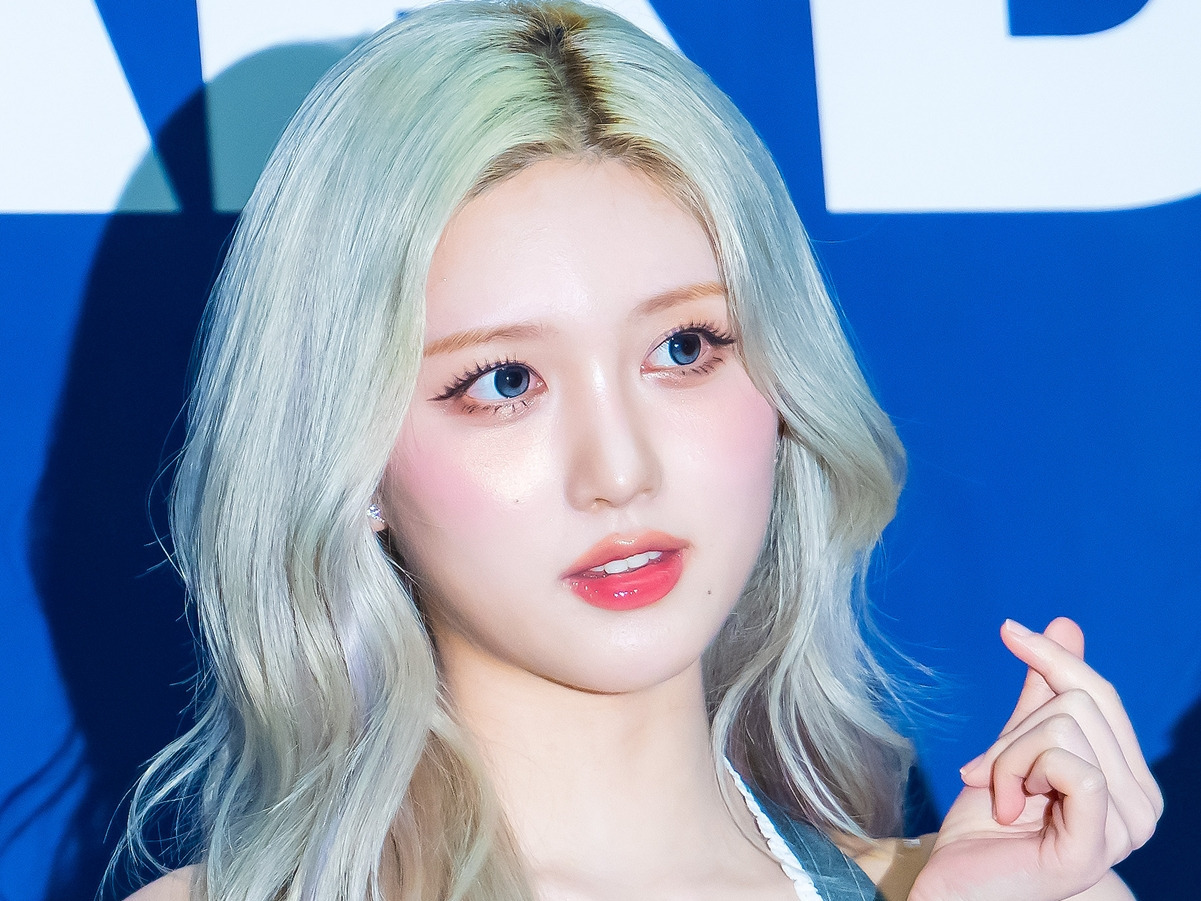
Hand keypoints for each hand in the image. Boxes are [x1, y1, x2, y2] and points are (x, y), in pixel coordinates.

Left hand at [909, 617, 1162, 900]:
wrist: (956, 877)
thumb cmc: (986, 819)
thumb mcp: (1014, 742)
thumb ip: (1042, 693)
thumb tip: (1066, 624)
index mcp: (1129, 776)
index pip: (1100, 693)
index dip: (1051, 657)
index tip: (1008, 629)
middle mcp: (1142, 803)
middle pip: (1078, 704)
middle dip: (1016, 731)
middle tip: (992, 773)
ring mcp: (1126, 828)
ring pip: (1066, 729)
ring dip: (1009, 757)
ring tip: (1002, 797)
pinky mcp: (1097, 847)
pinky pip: (1074, 768)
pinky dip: (1020, 772)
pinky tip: (1009, 807)